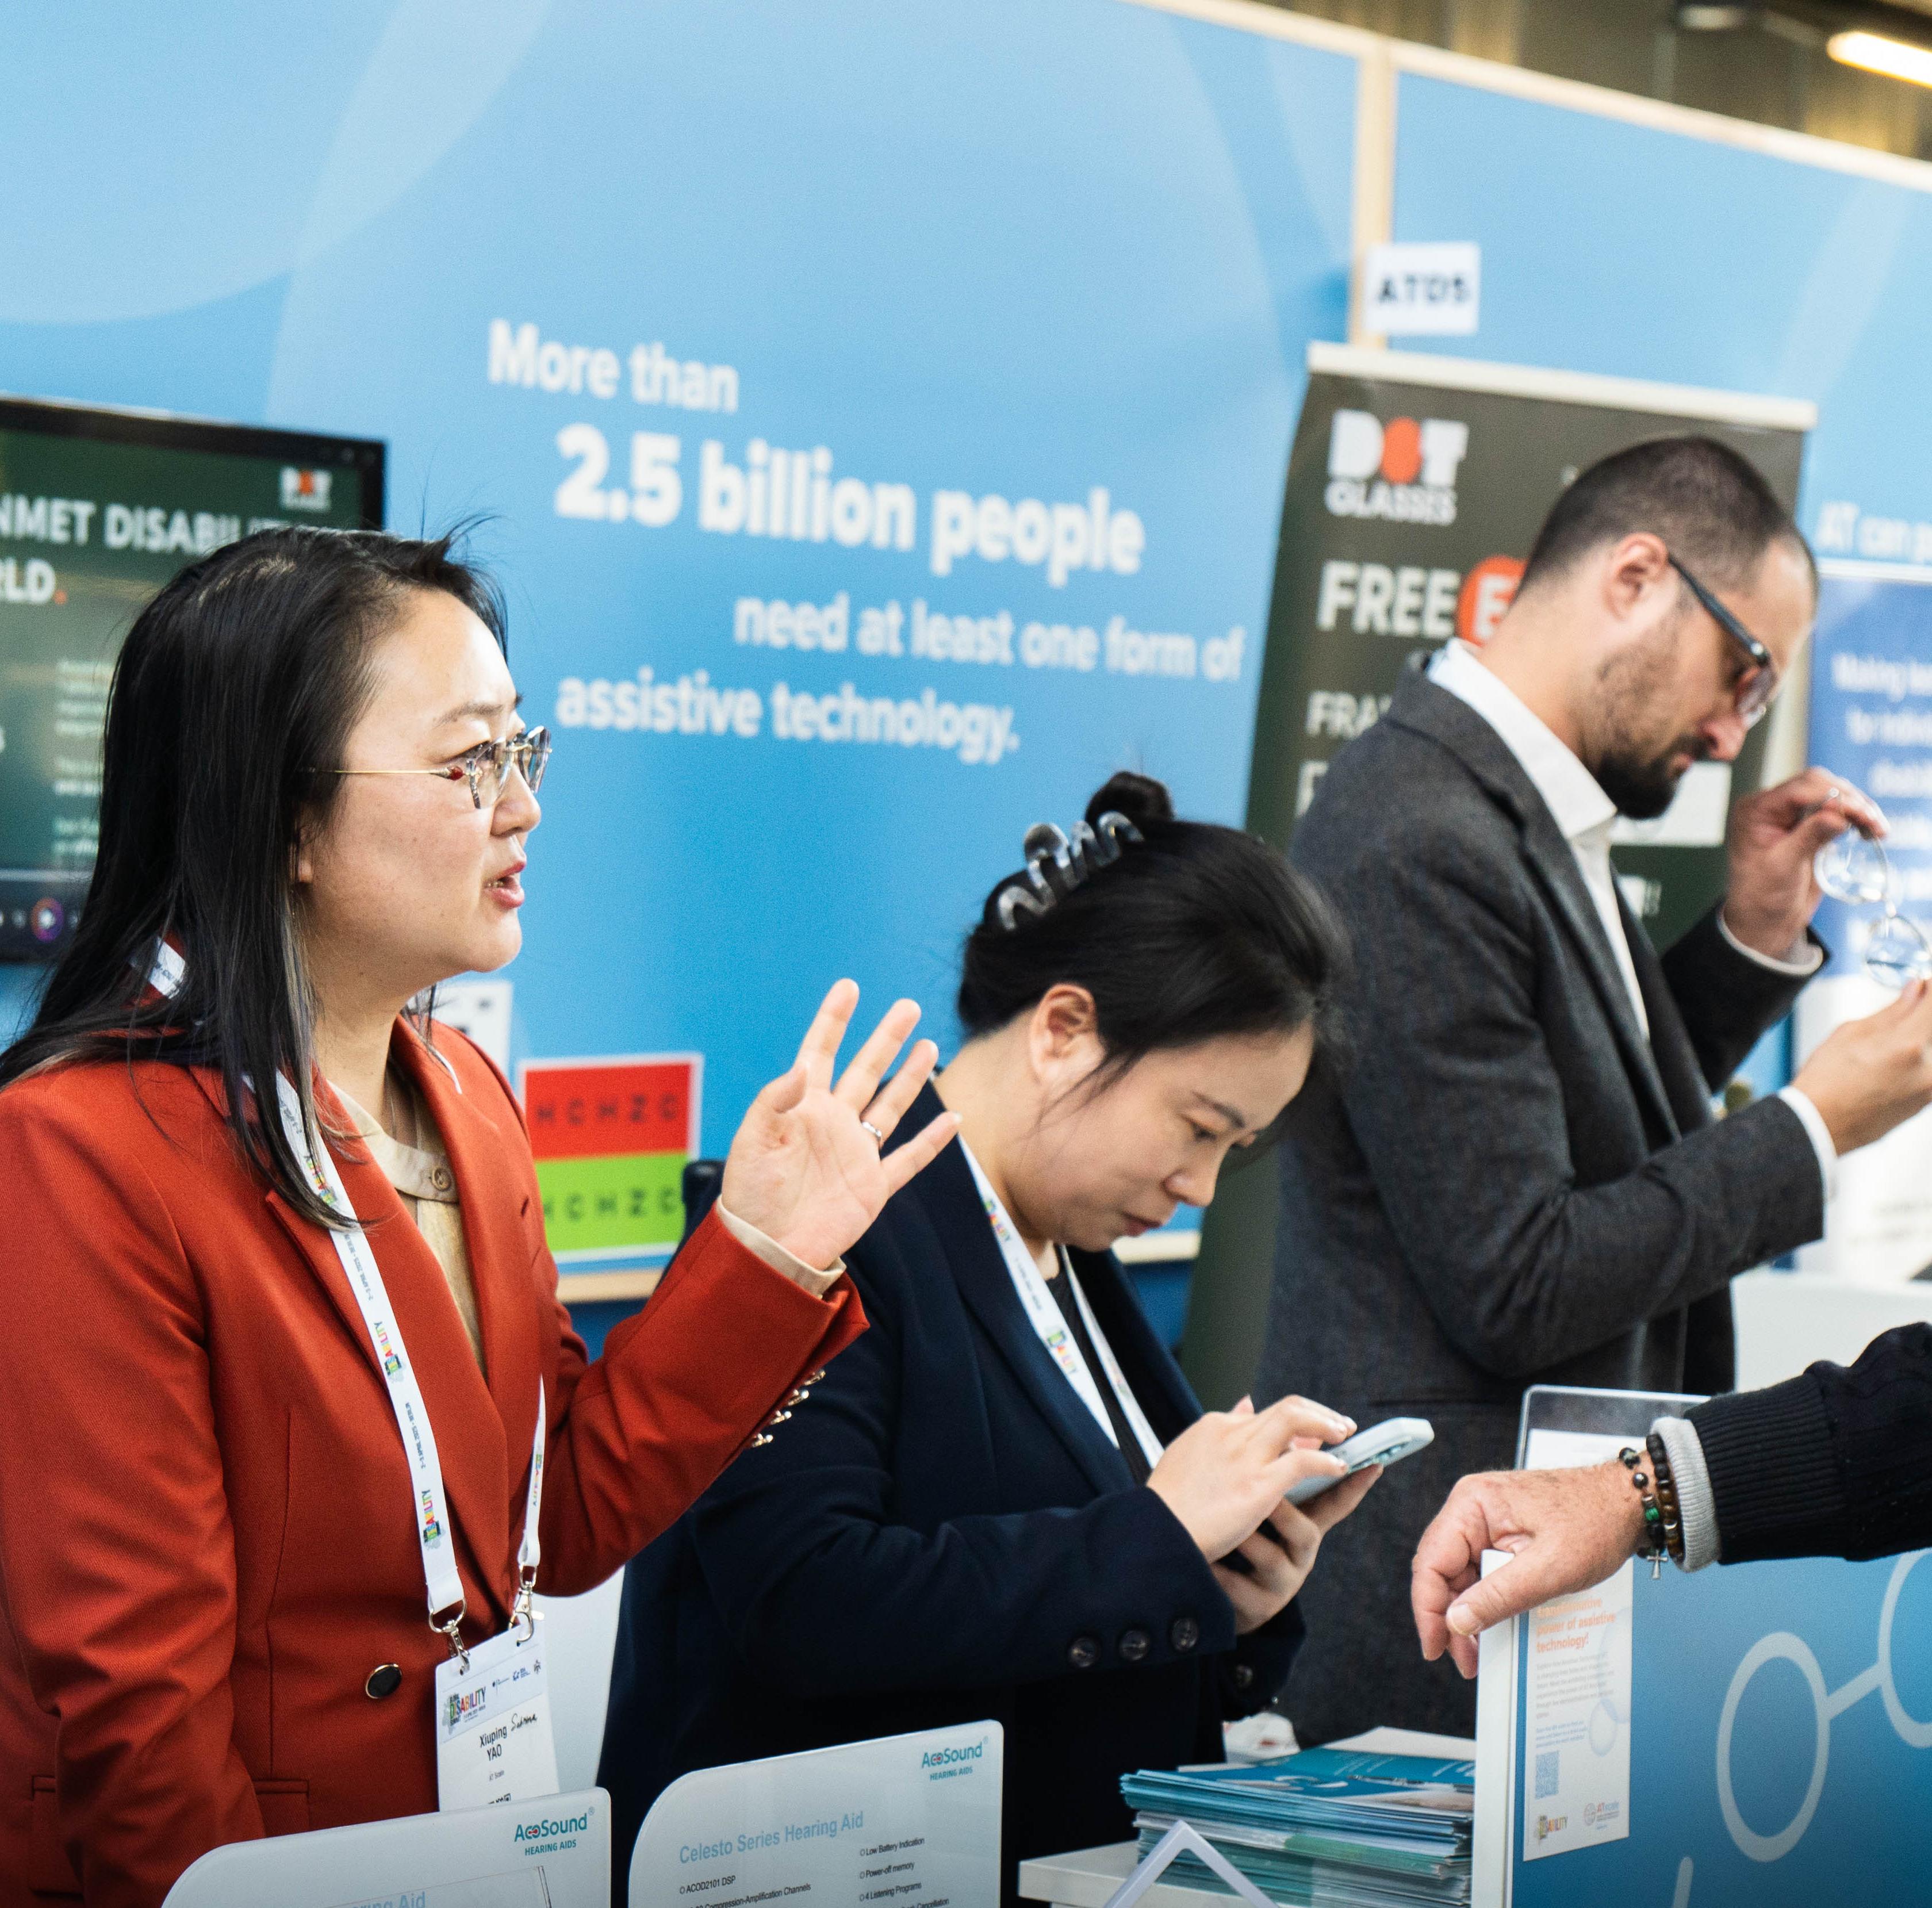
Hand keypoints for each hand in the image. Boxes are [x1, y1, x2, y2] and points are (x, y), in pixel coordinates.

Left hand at [720, 981, 960, 1268]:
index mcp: (802, 1108)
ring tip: (929, 1045)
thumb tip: (802, 1067)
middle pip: (865, 1071)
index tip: (849, 987)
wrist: (767, 1249)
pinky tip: (952, 1120)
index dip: (834, 1021)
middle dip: (886, 1038)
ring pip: (890, 1106)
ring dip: (911, 1077)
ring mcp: (855, 1154)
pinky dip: (932, 1142)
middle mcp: (833, 1124)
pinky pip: (908, 1160)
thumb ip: (775, 1101)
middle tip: (907, 1006)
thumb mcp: (753, 1142)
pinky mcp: (872, 1187)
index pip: (820, 1053)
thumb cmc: (751, 1195)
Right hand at [1148, 1395, 1354, 1562]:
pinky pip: (1302, 1461)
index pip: (1263, 1413)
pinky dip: (1325, 1461)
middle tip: (1340, 1426)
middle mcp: (1231, 1432)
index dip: (1294, 1421)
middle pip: (1286, 1407)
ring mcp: (1245, 1456)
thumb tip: (1245, 1404)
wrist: (1155, 1531)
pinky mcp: (1257, 1483)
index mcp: (1213, 1427)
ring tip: (1346, 1437)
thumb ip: (1217, 1435)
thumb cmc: (1168, 1503)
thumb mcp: (1188, 1457)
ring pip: (1296, 1419)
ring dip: (1326, 1425)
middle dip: (1318, 1413)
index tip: (1311, 1435)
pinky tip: (1338, 1468)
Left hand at [1214, 1463, 1380, 1633]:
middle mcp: (1298, 1555)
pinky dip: (1222, 1573)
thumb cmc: (1241, 1537)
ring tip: (1226, 1527)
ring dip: (1247, 1539)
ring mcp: (1279, 1583)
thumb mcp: (1260, 1503)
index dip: (1354, 1485)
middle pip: (1307, 1532)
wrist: (1216, 1593)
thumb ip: (1267, 1463)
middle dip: (1287, 1512)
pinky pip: (1239, 1587)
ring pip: (1270, 1558)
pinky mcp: (1256, 1607)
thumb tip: (1255, 1404)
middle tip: (1266, 1493)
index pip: (1334, 1502)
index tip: (1374, 1463)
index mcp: (1303, 1525)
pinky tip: (1207, 1561)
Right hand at [1410, 1462, 1645, 1678]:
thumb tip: (1456, 1622)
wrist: (1627, 1502)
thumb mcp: (1549, 1569)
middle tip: (1464, 1659)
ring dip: (1468, 1612)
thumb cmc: (1595, 1522)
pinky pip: (1482, 1568)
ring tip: (1478, 1650)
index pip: (1431, 1562)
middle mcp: (1471, 1508)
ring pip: (1460, 1573)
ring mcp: (1486, 1519)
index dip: (1428, 1610)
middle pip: (1441, 1570)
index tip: (1435, 1647)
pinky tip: (1494, 1622)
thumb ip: (1499, 1596)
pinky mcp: (1500, 1531)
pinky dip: (1486, 1598)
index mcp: (1472, 1504)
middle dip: (1449, 1618)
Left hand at [1722, 768, 1883, 958]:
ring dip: (1857, 807)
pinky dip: (1854, 816)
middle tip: (1874, 823)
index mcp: (1756, 811)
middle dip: (1850, 800)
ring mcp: (1790, 814)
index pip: (1800, 789)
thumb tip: (1838, 814)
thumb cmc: (1762, 897)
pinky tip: (1867, 830)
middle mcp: (1771, 806)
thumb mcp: (1784, 868)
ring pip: (1830, 793)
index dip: (1835, 797)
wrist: (1763, 920)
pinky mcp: (1807, 825)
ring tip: (1877, 829)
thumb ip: (1808, 837)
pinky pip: (1834, 810)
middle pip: (1818, 784)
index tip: (1862, 814)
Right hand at [1791, 978, 1931, 1152]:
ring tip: (1887, 1045)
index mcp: (1908, 1045)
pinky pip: (1927, 1073)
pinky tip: (1888, 1064)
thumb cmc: (1825, 1081)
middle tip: (1910, 1007)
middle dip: (1922, 1018)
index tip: (1924, 984)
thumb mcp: (1850, 1033)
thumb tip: (1916, 989)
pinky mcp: (1925, 1104)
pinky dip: (1917, 1061)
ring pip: (1929, 1051)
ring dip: (1918, 1040)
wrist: (1818, 1126)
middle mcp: (1928, 1070)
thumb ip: (1892, 1011)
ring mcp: (1929, 1090)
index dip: (1930, 989)